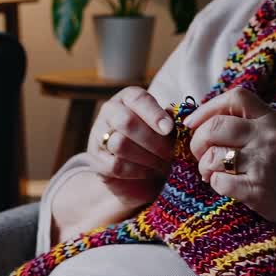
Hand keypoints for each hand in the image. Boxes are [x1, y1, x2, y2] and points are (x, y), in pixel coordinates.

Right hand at [86, 86, 175, 212]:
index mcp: (128, 98)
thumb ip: (172, 121)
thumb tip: (180, 118)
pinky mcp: (95, 160)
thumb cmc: (159, 145)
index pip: (138, 99)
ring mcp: (99, 135)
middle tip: (171, 154)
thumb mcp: (168, 130)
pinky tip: (148, 171)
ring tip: (162, 164)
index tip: (169, 129)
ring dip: (146, 157)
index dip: (154, 114)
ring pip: (119, 144)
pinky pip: (115, 166)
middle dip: (153, 140)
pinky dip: (136, 171)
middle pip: (126, 121)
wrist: (142, 177)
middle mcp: (110, 112)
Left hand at [184, 88, 275, 233]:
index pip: (235, 97)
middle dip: (198, 140)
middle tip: (200, 151)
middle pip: (215, 127)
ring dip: (204, 165)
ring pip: (213, 156)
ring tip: (210, 171)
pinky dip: (215, 184)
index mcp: (272, 120)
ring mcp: (263, 164)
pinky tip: (222, 184)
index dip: (207, 107)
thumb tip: (205, 117)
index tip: (193, 121)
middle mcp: (268, 138)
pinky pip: (220, 182)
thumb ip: (250, 120)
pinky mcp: (258, 190)